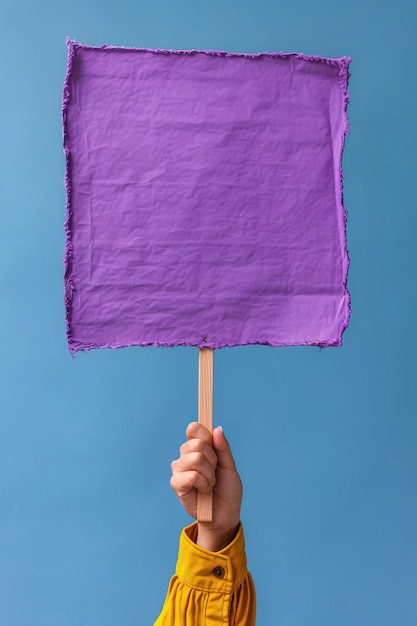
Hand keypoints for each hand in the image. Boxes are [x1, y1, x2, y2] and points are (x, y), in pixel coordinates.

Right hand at [170, 422, 242, 550]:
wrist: (225, 514)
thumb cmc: (227, 490)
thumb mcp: (229, 466)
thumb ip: (223, 448)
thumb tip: (217, 429)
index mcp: (198, 448)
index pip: (194, 429)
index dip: (204, 434)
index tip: (213, 446)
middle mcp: (186, 456)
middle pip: (197, 443)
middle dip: (213, 459)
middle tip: (215, 472)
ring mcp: (179, 469)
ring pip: (195, 458)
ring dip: (209, 473)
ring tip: (210, 482)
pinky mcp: (176, 484)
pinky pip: (191, 475)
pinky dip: (203, 483)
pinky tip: (204, 490)